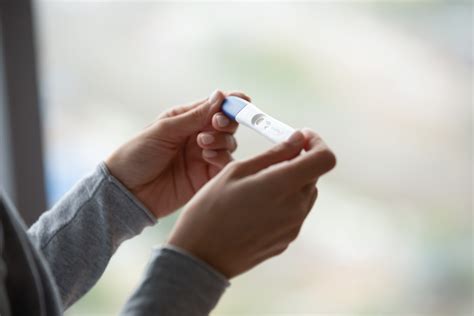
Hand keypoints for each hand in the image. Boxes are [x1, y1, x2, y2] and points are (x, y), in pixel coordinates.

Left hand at [105, 90, 250, 217]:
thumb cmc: (137, 155)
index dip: (231, 103)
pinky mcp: (206, 177)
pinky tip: (208, 157)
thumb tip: (220, 96)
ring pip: (229, 144)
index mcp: (186, 119)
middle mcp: (198, 136)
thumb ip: (194, 116)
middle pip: (227, 124)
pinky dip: (222, 158)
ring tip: (203, 144)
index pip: (214, 107)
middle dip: (227, 122)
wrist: (127, 192)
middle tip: (216, 124)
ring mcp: (203, 157)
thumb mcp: (164, 130)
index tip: (242, 101)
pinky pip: (225, 165)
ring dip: (222, 140)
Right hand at [167, 129, 335, 277]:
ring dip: (291, 184)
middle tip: (271, 161)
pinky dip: (283, 203)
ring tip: (258, 187)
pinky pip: (294, 214)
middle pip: (313, 176)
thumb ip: (274, 154)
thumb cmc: (211, 208)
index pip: (324, 159)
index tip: (302, 138)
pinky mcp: (286, 241)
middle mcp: (296, 208)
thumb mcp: (237, 171)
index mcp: (284, 185)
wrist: (200, 256)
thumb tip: (298, 139)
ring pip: (304, 195)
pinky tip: (255, 208)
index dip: (317, 144)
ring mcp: (293, 227)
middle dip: (298, 162)